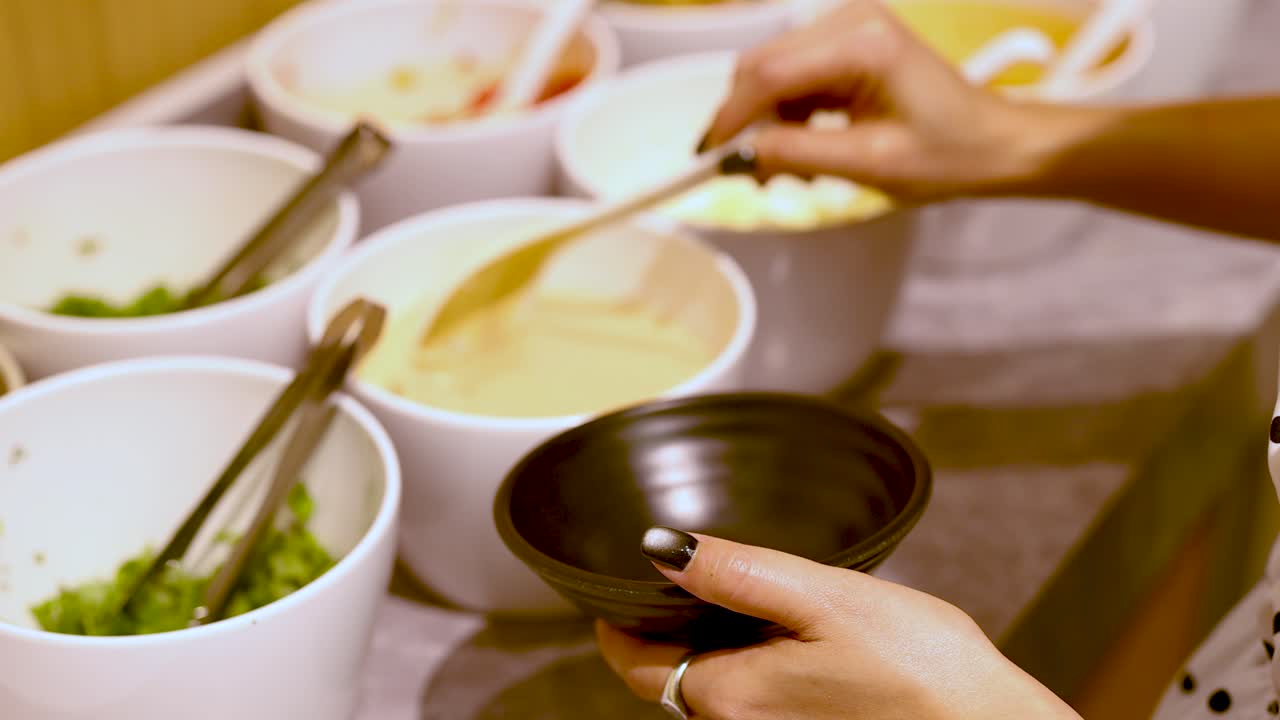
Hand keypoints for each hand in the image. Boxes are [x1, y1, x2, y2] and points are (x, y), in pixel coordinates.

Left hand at [597, 528, 1080, 719]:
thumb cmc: (924, 671)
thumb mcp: (824, 598)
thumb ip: (737, 572)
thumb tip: (660, 548)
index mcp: (728, 698)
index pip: (632, 663)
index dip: (616, 620)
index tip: (616, 582)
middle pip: (670, 674)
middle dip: (672, 623)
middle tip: (692, 568)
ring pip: (712, 686)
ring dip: (716, 641)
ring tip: (747, 590)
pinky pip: (751, 702)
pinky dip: (751, 662)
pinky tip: (790, 631)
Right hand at [701, 0, 1044, 201]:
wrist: (995, 143)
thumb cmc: (948, 155)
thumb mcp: (867, 164)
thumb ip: (795, 154)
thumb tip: (736, 156)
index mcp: (862, 43)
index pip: (768, 72)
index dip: (729, 117)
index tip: (707, 157)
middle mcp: (851, 19)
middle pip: (763, 64)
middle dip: (747, 120)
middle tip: (749, 172)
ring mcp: (850, 25)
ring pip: (774, 70)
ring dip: (768, 120)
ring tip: (791, 169)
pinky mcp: (850, 41)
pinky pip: (796, 74)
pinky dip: (789, 113)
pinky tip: (806, 146)